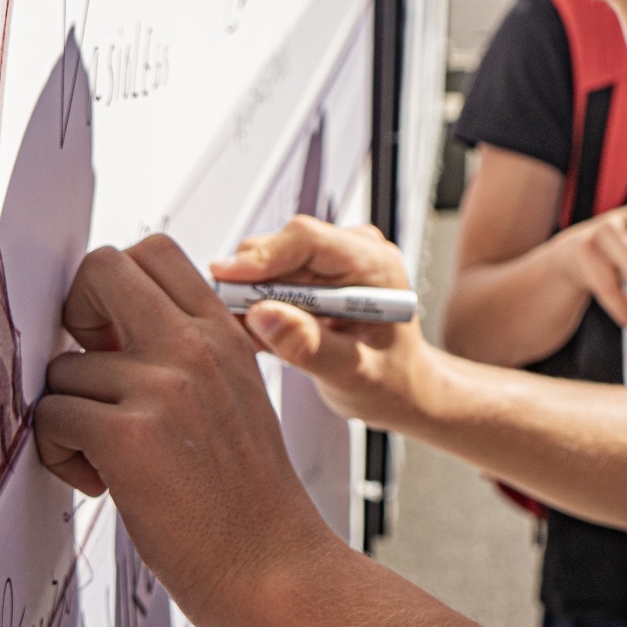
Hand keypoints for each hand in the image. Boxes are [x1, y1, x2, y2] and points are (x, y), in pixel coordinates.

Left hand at [32, 235, 341, 626]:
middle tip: (90, 370)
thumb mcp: (236, 397)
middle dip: (75, 312)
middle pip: (101, 269)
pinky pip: (52, 415)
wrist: (274, 569)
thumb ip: (188, 356)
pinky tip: (99, 482)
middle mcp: (196, 349)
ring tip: (105, 458)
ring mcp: (162, 390)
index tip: (114, 338)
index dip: (116, 287)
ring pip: (63, 366)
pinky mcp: (128, 438)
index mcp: (225, 335)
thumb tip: (107, 334)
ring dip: (67, 413)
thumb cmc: (248, 499)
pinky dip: (59, 452)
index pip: (155, 250)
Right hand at [209, 216, 434, 426]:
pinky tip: (271, 338)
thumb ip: (310, 347)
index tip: (225, 278)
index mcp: (374, 264)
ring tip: (264, 343)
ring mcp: (333, 260)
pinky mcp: (316, 273)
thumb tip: (262, 315)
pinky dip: (261, 307)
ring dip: (254, 301)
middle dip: (251, 284)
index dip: (262, 256)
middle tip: (239, 327)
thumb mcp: (354, 375)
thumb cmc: (391, 382)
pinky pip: (273, 280)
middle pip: (282, 248)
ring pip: (271, 264)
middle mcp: (353, 251)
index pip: (307, 239)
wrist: (401, 387)